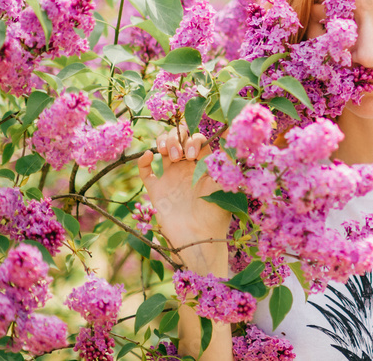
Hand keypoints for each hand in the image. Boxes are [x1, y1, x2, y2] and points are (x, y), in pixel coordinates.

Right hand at [137, 121, 231, 272]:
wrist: (199, 240)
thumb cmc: (217, 214)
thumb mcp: (225, 184)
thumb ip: (226, 160)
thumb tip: (230, 132)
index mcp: (205, 165)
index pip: (198, 139)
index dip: (194, 139)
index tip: (194, 154)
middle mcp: (188, 168)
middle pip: (179, 138)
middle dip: (178, 138)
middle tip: (181, 156)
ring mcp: (171, 178)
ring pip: (163, 148)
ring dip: (164, 143)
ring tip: (169, 155)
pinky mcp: (157, 191)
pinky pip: (145, 171)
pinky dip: (143, 160)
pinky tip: (149, 156)